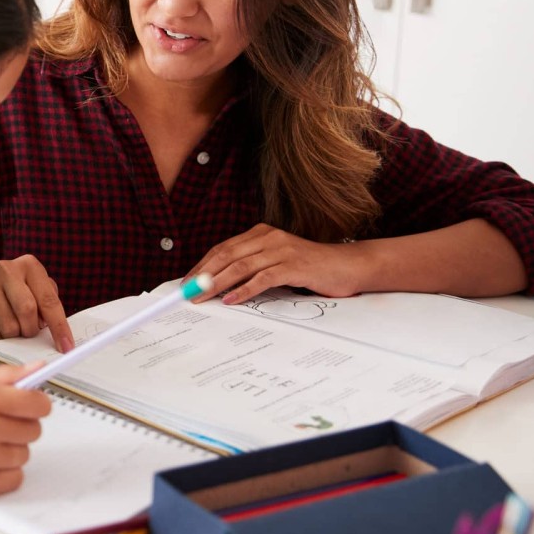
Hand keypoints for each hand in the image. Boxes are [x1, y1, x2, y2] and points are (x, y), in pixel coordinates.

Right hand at [0, 255, 73, 352]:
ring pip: (9, 325)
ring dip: (14, 336)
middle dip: (31, 330)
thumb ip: (48, 306)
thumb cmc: (14, 294)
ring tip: (12, 328)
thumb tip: (60, 334)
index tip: (66, 346)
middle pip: (27, 310)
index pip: (49, 300)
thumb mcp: (35, 291)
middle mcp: (7, 269)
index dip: (59, 326)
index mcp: (29, 265)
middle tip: (29, 333)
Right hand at [0, 362, 50, 499]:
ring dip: (8, 450)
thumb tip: (38, 370)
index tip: (30, 406)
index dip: (36, 404)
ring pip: (24, 455)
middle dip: (19, 426)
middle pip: (34, 430)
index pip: (37, 404)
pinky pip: (14, 479)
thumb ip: (1, 376)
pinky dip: (2, 472)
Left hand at [184, 223, 367, 304]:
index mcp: (261, 233)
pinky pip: (263, 278)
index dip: (202, 265)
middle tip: (187, 292)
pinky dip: (244, 289)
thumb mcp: (276, 262)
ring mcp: (282, 250)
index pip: (223, 248)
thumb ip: (252, 267)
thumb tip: (220, 284)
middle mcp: (269, 237)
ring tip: (201, 296)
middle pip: (227, 255)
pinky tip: (231, 300)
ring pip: (241, 266)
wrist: (347, 266)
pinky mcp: (294, 265)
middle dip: (204, 274)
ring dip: (218, 283)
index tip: (186, 282)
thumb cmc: (309, 268)